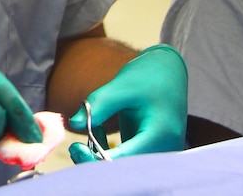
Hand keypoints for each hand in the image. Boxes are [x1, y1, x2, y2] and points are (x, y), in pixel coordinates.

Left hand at [68, 44, 186, 162]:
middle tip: (75, 146)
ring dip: (100, 154)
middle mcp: (164, 150)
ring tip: (93, 126)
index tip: (75, 147)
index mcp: (161, 134)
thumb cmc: (147, 76)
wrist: (168, 73)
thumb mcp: (121, 85)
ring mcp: (158, 154)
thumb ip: (99, 104)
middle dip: (95, 161)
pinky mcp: (149, 153)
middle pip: (124, 170)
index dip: (97, 160)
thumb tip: (75, 124)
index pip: (127, 160)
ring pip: (123, 168)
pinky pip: (124, 161)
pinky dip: (106, 151)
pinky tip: (98, 129)